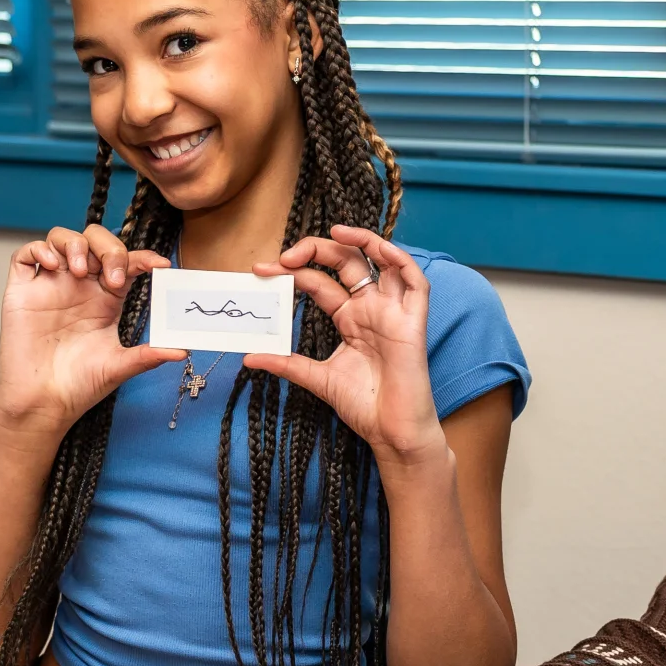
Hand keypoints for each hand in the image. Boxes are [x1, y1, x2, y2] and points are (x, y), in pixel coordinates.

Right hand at [0, 225, 184, 436]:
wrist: (43, 402)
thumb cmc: (79, 385)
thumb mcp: (119, 366)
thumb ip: (148, 355)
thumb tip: (182, 351)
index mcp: (106, 299)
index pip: (126, 263)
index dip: (143, 257)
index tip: (159, 265)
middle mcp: (79, 286)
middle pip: (95, 241)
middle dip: (109, 248)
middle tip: (113, 276)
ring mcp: (50, 286)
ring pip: (61, 239)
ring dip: (75, 244)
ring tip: (81, 272)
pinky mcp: (22, 292)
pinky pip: (25, 255)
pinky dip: (39, 249)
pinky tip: (52, 265)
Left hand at [243, 225, 444, 467]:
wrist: (392, 432)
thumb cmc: (365, 407)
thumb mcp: (317, 378)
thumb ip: (287, 364)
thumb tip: (249, 357)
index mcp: (349, 319)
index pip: (319, 282)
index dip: (292, 272)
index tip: (262, 272)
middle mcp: (371, 310)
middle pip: (347, 263)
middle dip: (317, 251)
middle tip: (286, 256)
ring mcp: (393, 313)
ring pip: (384, 262)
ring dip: (362, 240)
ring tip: (334, 232)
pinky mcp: (413, 322)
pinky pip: (415, 282)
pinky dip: (400, 260)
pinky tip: (378, 249)